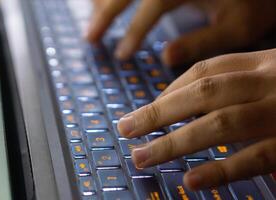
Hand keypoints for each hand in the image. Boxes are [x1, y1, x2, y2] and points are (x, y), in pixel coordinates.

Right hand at [86, 0, 275, 66]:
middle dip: (105, 13)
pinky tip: (109, 1)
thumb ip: (202, 42)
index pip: (151, 6)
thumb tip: (165, 57)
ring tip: (95, 20)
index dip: (133, 32)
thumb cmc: (262, 0)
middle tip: (91, 38)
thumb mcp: (239, 26)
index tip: (121, 56)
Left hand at [117, 48, 275, 189]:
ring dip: (174, 143)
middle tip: (126, 128)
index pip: (204, 72)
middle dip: (158, 113)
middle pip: (202, 93)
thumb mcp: (271, 75)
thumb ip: (236, 86)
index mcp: (259, 64)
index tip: (146, 110)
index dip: (170, 91)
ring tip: (142, 157)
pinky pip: (255, 158)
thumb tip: (185, 105)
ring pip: (219, 124)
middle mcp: (266, 82)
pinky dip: (220, 170)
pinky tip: (190, 179)